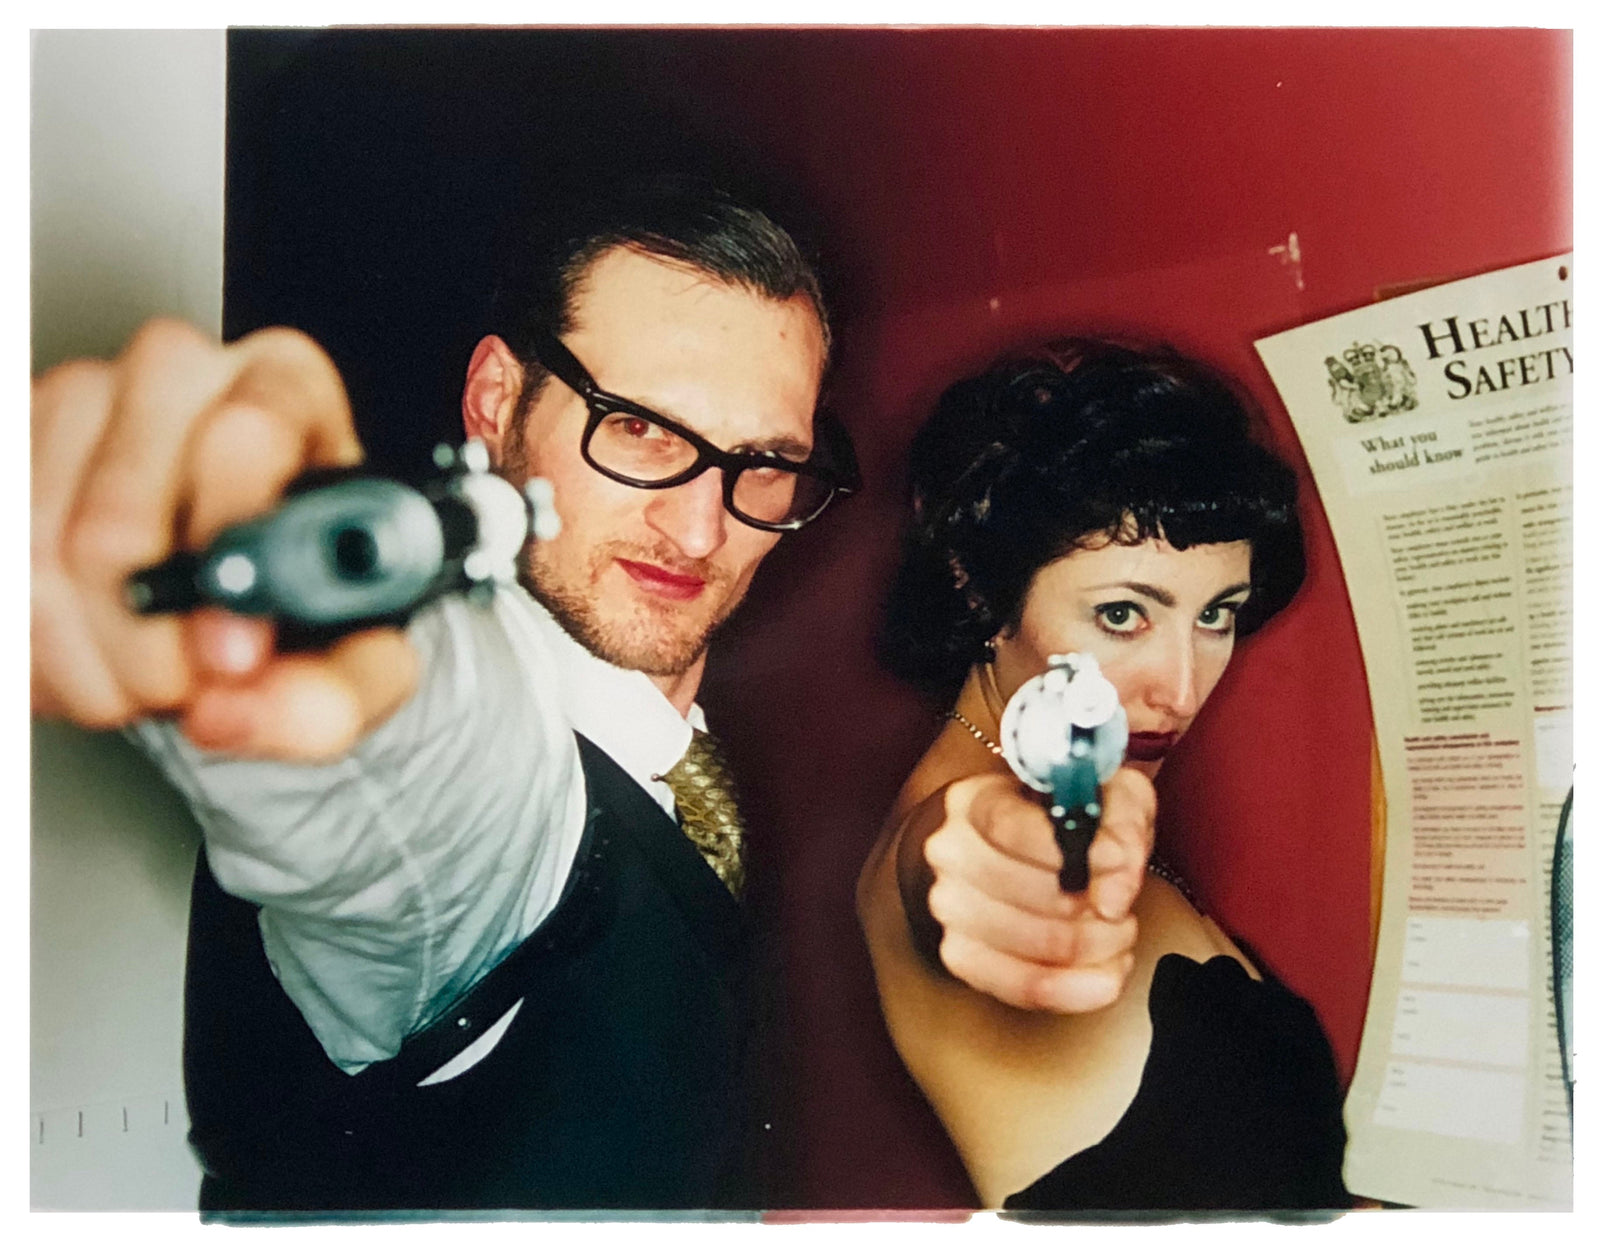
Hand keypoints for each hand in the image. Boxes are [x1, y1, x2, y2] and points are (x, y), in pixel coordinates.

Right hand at [32, 319, 417, 759]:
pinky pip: (1, 570)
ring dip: (90, 663)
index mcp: (286, 388)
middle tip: (186, 689)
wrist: (235, 594)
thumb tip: (243, 707)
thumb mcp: (361, 653)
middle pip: (115, 521)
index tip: (234, 656)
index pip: (246, 438)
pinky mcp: (11, 447)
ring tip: (147, 678)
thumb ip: (337, 690)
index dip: (232, 563)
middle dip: (147, 648)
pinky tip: (94, 657)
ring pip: (37, 556)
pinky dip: (38, 652)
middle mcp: (176, 374)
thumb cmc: (306, 596)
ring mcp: (74, 399)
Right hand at [899, 767, 1155, 1011]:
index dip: (1068, 847)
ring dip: (1095, 945)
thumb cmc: (1063, 820)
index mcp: (973, 801)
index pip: (1007, 826)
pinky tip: (1108, 976)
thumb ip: (1123, 825)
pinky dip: (1076, 989)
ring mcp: (949, 908)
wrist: (1013, 852)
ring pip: (1029, 941)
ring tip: (1120, 934)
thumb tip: (1114, 896)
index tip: (1120, 859)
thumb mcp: (1104, 795)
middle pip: (1021, 888)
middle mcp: (949, 853)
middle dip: (1093, 905)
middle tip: (1126, 906)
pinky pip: (1022, 986)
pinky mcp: (962, 957)